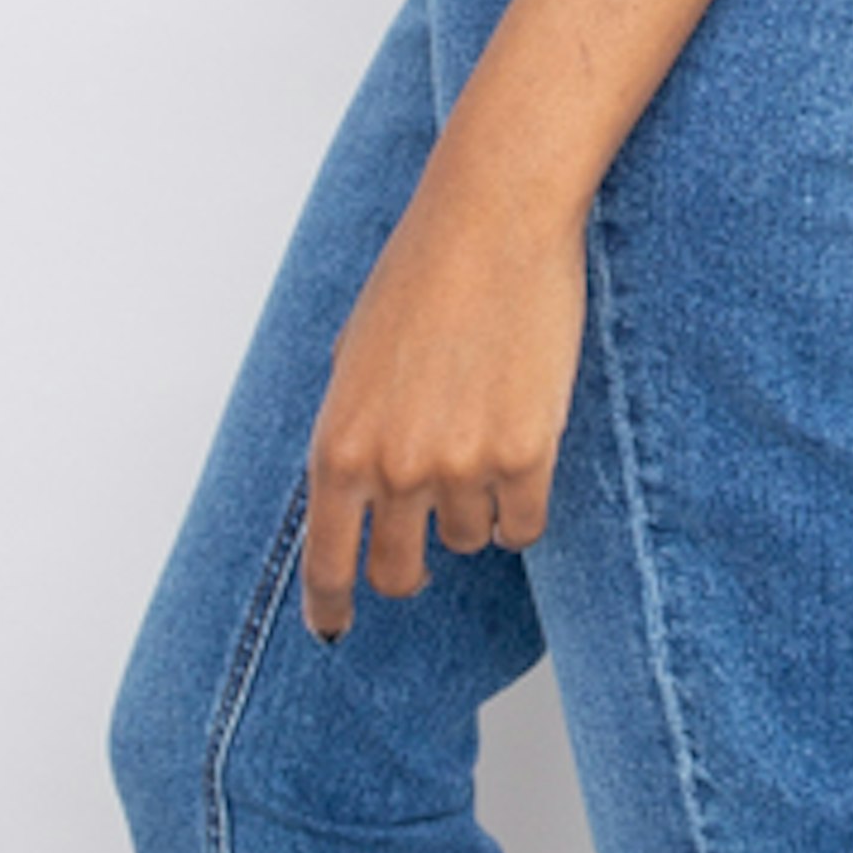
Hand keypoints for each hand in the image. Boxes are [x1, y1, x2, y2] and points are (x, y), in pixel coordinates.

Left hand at [302, 151, 586, 641]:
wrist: (493, 220)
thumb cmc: (421, 275)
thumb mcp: (354, 359)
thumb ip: (353, 434)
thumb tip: (359, 492)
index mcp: (338, 444)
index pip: (326, 559)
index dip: (331, 606)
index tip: (334, 631)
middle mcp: (392, 469)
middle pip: (400, 573)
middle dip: (410, 569)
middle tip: (423, 547)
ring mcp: (459, 467)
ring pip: (469, 540)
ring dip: (474, 508)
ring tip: (481, 432)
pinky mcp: (526, 456)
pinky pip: (523, 526)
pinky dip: (522, 505)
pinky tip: (521, 451)